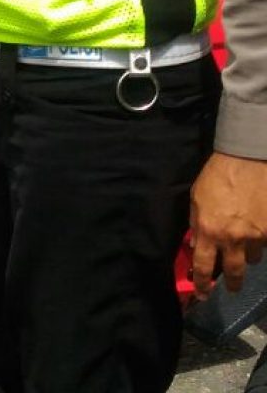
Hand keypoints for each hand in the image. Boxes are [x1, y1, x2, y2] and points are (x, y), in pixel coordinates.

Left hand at [189, 152, 266, 297]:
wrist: (247, 161)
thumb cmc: (217, 176)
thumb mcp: (197, 198)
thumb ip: (196, 224)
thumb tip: (196, 245)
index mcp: (210, 230)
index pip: (204, 265)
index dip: (202, 283)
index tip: (202, 294)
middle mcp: (234, 238)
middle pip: (234, 272)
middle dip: (233, 283)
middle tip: (232, 287)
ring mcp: (257, 236)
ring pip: (253, 258)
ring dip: (247, 254)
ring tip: (243, 241)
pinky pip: (266, 244)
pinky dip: (261, 240)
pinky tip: (257, 227)